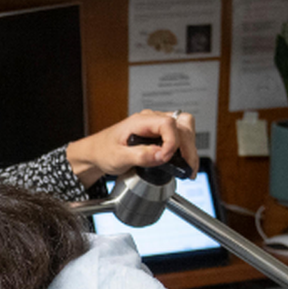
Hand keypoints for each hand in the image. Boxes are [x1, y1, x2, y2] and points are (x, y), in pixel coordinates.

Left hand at [66, 109, 198, 187]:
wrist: (97, 152)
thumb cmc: (103, 151)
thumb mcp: (117, 157)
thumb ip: (139, 156)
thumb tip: (160, 155)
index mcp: (140, 121)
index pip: (167, 124)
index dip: (171, 142)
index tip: (165, 158)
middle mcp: (151, 120)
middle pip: (182, 125)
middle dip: (187, 147)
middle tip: (186, 167)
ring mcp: (157, 126)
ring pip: (185, 129)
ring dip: (190, 148)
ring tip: (187, 168)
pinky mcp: (160, 135)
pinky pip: (180, 137)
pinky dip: (185, 150)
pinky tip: (183, 164)